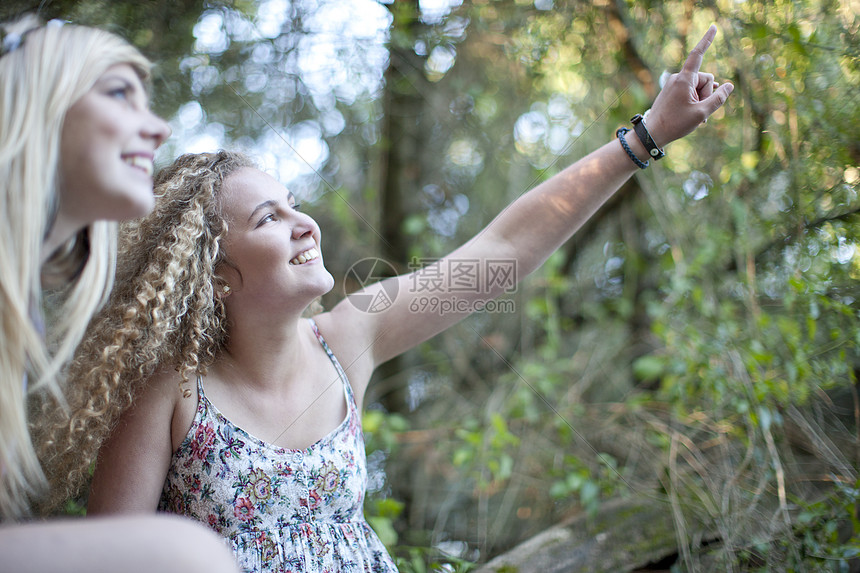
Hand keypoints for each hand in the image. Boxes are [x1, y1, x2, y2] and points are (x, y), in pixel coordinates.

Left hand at [645, 24, 733, 146]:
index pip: (698, 55)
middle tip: (699, 112)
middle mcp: (678, 78)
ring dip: (701, 100)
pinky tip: (692, 114)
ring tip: (695, 116)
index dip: (707, 40)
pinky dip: (694, 101)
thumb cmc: (675, 124)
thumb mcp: (701, 113)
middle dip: (708, 93)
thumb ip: (718, 99)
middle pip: (705, 79)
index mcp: (684, 79)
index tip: (714, 27)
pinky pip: (690, 91)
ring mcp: (674, 84)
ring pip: (699, 87)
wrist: (652, 134)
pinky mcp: (672, 91)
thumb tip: (729, 86)